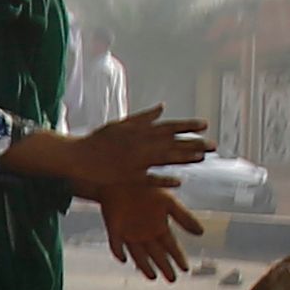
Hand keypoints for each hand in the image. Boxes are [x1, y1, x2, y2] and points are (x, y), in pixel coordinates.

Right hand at [77, 106, 214, 181]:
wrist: (76, 156)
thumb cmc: (98, 140)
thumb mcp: (121, 124)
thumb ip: (143, 117)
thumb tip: (162, 107)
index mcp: (138, 130)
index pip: (167, 126)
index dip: (187, 126)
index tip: (205, 125)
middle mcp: (139, 143)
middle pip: (171, 142)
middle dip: (193, 143)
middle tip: (213, 145)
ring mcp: (133, 160)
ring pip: (163, 158)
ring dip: (183, 157)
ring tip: (201, 158)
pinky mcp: (127, 176)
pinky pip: (148, 179)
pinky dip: (163, 179)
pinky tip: (178, 182)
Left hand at [93, 170, 203, 281]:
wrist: (123, 178)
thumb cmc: (147, 187)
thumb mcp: (168, 202)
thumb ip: (184, 217)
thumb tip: (201, 233)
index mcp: (159, 227)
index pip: (171, 247)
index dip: (178, 258)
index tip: (186, 269)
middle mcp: (146, 234)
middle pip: (157, 255)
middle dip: (164, 267)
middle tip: (172, 279)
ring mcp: (129, 234)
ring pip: (138, 255)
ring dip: (144, 266)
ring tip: (153, 276)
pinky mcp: (114, 230)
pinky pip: (116, 245)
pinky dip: (118, 252)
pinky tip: (124, 259)